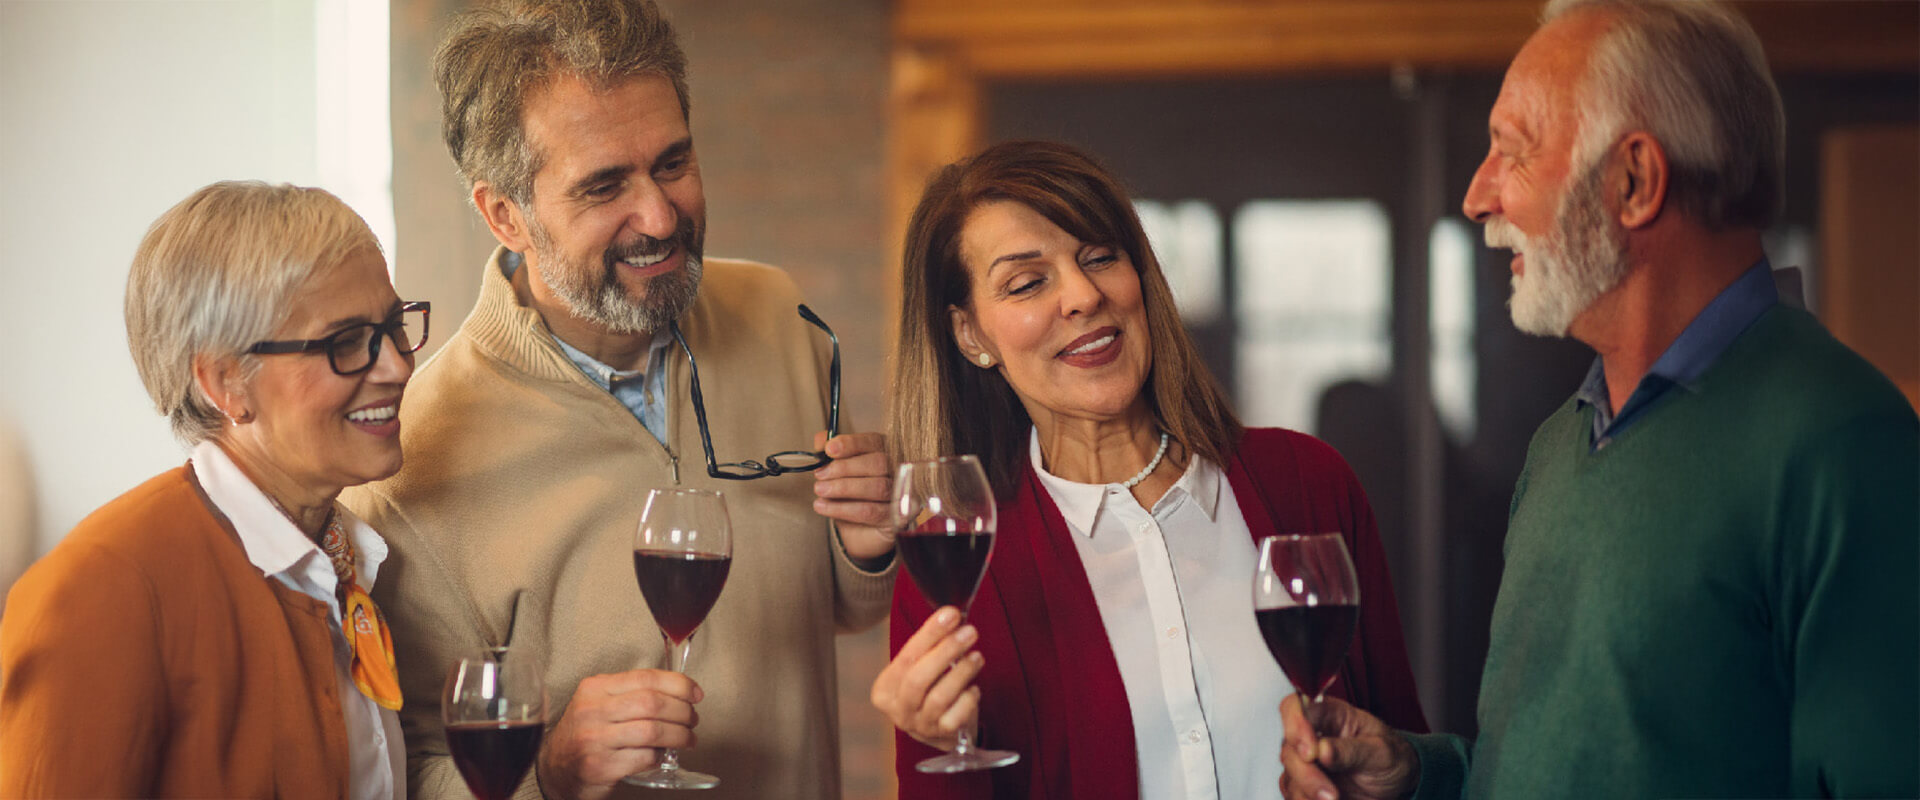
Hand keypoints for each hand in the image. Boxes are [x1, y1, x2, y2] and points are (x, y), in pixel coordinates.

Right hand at [536, 669, 702, 799]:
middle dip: (683, 711)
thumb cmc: (587, 733)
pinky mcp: (599, 766)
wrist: (555, 768)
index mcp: (595, 688)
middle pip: (653, 703)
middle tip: (693, 720)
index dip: (679, 684)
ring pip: (652, 730)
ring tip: (688, 739)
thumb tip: (681, 690)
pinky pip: (644, 757)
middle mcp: (592, 710)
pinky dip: (661, 756)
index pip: (646, 677)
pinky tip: (663, 755)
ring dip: (680, 735)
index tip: (696, 693)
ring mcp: (593, 739)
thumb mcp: (600, 703)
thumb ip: (631, 692)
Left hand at [812, 431, 894, 560]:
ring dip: (843, 488)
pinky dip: (844, 509)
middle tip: (820, 475)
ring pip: (877, 487)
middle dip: (845, 468)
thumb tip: (821, 440)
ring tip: (820, 490)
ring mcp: (902, 494)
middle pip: (878, 463)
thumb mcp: (837, 473)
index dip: (851, 444)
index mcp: (885, 452)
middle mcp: (898, 470)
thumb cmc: (851, 496)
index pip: (872, 442)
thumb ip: (830, 453)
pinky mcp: (899, 516)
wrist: (859, 531)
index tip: (829, 449)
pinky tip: (825, 507)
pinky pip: (873, 511)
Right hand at [869, 607, 983, 749]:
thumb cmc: (928, 689)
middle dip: (947, 651)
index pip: (906, 656)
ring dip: (961, 673)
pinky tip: (974, 688)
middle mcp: (898, 709)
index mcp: (885, 688)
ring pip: (939, 697)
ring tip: (976, 656)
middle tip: (969, 632)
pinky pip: (956, 716)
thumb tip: (951, 617)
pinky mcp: (941, 736)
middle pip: (919, 678)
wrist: (939, 730)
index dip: (930, 634)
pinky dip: (968, 699)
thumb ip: (931, 646)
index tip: (951, 615)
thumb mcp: (920, 668)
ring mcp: (919, 725)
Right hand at [1279, 694, 1418, 799]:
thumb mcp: (1381, 752)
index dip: (1295, 726)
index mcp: (1330, 714)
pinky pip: (1294, 793)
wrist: (1398, 786)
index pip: (1297, 707)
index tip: (1310, 752)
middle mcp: (1312, 735)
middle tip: (1331, 793)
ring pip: (1290, 774)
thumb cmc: (1391, 758)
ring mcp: (1306, 761)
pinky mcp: (1305, 784)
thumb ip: (1351, 750)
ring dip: (1308, 792)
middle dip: (1306, 773)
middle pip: (1289, 747)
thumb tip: (1322, 749)